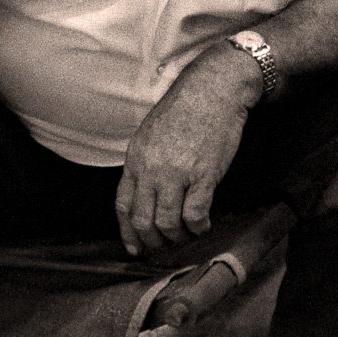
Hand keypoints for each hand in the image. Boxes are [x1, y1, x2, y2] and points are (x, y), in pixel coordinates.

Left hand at [115, 47, 260, 255]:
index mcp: (136, 158)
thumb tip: (146, 191)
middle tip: (165, 245)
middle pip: (143, 220)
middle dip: (153, 241)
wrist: (213, 89)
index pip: (123, 206)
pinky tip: (204, 224)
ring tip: (187, 234)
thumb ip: (145, 163)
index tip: (135, 247)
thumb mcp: (151, 133)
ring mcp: (177, 173)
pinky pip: (194, 214)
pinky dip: (199, 226)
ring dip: (177, 236)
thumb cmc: (186, 108)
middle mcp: (152, 169)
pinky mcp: (203, 175)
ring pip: (167, 222)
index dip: (128, 232)